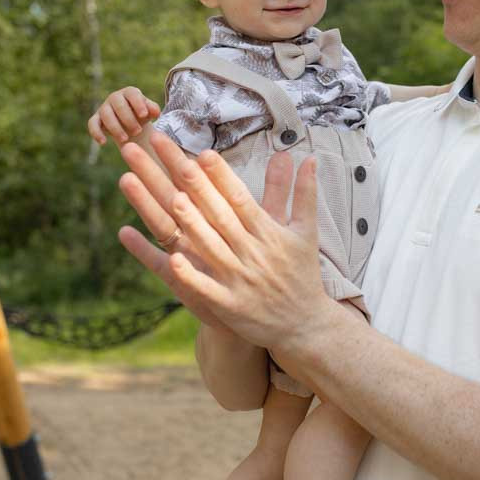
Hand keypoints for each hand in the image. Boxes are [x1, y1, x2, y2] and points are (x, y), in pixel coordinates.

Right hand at [88, 87, 160, 144]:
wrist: (132, 126)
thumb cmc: (142, 116)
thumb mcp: (150, 113)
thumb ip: (153, 110)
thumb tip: (156, 112)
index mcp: (129, 93)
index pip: (132, 94)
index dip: (138, 103)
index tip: (144, 115)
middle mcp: (115, 98)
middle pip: (119, 105)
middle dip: (128, 119)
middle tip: (138, 131)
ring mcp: (104, 108)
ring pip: (106, 115)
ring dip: (115, 127)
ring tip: (125, 139)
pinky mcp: (96, 119)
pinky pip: (92, 124)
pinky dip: (96, 133)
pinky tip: (103, 142)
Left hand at [118, 133, 327, 349]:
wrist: (306, 325)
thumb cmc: (302, 274)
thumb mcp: (306, 232)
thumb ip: (303, 193)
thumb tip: (308, 157)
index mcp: (269, 233)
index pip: (241, 198)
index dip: (222, 177)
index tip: (204, 153)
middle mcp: (253, 252)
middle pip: (222, 216)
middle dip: (200, 189)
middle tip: (178, 163)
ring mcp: (241, 279)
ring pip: (213, 247)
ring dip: (193, 225)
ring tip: (172, 200)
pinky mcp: (231, 306)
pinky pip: (208, 289)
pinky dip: (192, 276)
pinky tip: (172, 260)